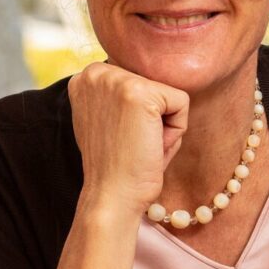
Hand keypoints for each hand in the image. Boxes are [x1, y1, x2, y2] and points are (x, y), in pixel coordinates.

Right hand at [68, 62, 188, 214]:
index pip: (139, 82)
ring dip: (164, 125)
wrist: (112, 197)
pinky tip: (151, 147)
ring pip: (168, 95)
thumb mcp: (108, 120)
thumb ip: (120, 96)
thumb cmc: (116, 166)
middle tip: (132, 145)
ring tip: (140, 146)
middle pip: (154, 85)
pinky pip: (182, 103)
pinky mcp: (138, 91)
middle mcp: (96, 72)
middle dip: (153, 118)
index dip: (138, 115)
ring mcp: (116, 79)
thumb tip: (151, 82)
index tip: (120, 138)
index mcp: (86, 77)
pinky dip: (175, 131)